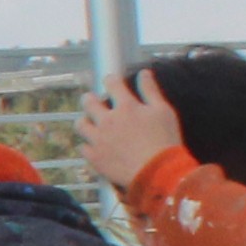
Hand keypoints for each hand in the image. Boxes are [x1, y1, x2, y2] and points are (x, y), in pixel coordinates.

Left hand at [72, 71, 184, 194]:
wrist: (157, 173)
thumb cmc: (165, 140)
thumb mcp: (163, 111)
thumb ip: (151, 91)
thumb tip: (144, 72)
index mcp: (126, 106)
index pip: (112, 84)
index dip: (111, 80)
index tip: (111, 81)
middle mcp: (108, 120)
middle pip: (88, 102)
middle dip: (89, 98)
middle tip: (92, 100)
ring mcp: (98, 139)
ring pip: (80, 124)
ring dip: (85, 121)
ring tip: (90, 123)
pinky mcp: (94, 158)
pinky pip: (82, 147)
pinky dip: (87, 145)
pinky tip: (94, 145)